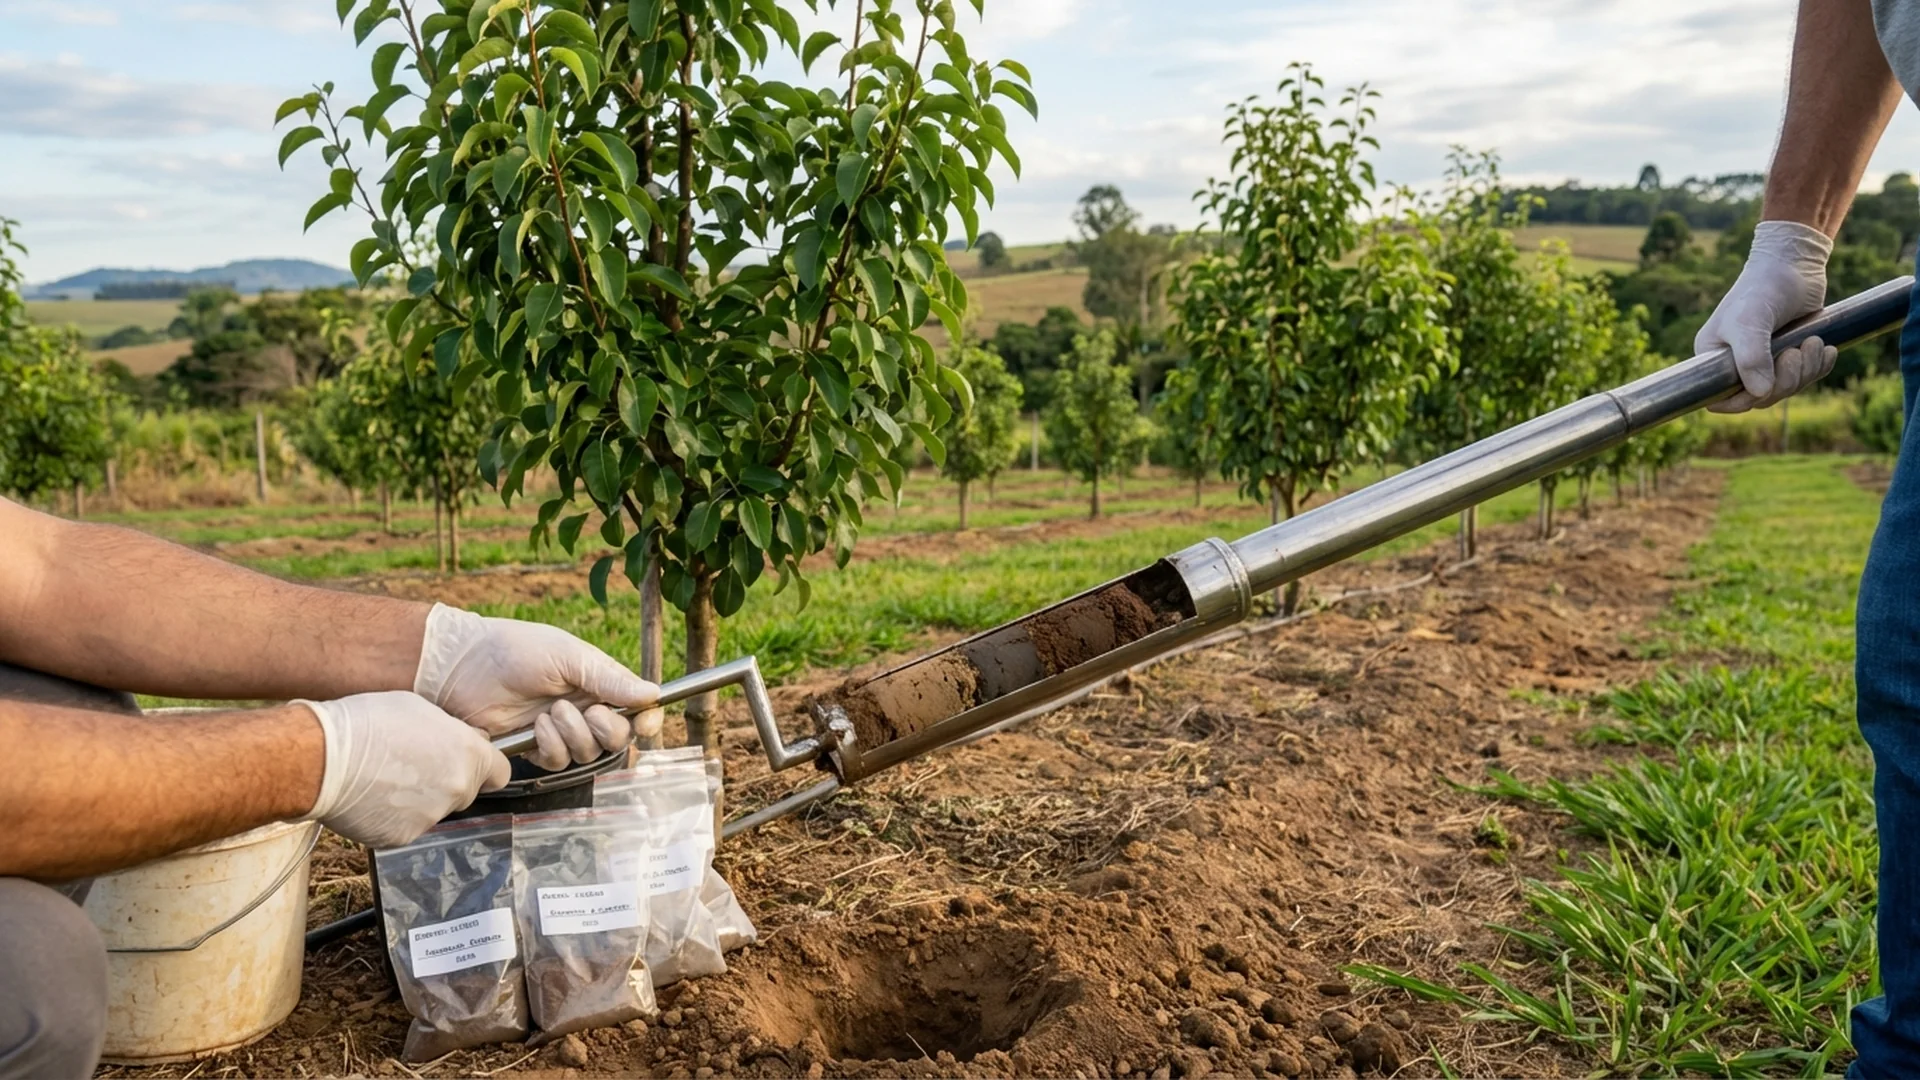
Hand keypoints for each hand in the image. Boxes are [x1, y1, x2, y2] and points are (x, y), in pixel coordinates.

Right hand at [297, 692, 509, 848]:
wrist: (321, 759)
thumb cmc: (368, 723)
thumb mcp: (421, 709)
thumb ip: (452, 731)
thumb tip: (465, 740)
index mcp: (468, 756)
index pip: (500, 772)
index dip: (485, 765)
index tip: (468, 759)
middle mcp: (456, 791)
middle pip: (465, 791)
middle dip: (448, 780)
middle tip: (414, 763)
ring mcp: (430, 818)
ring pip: (434, 809)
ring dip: (418, 798)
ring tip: (384, 776)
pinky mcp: (401, 837)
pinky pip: (405, 825)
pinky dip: (393, 814)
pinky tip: (371, 795)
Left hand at [413, 604, 659, 771]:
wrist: (464, 668)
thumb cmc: (516, 650)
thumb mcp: (568, 656)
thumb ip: (609, 678)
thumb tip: (652, 694)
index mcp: (598, 682)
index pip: (636, 709)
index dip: (647, 720)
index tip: (645, 724)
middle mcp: (585, 707)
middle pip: (618, 738)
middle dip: (606, 730)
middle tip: (587, 711)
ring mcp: (561, 729)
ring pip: (589, 754)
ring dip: (573, 735)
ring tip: (549, 712)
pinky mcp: (536, 747)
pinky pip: (558, 763)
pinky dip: (550, 748)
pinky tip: (535, 728)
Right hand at [1697, 220, 1838, 412]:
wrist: (1794, 262)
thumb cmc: (1763, 288)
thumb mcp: (1751, 320)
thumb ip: (1751, 357)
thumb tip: (1760, 393)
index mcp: (1713, 358)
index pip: (1719, 399)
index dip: (1743, 401)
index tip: (1766, 385)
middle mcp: (1734, 363)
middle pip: (1759, 398)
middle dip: (1785, 381)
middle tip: (1797, 353)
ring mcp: (1763, 360)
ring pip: (1785, 389)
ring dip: (1806, 371)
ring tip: (1815, 343)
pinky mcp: (1789, 353)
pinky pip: (1804, 378)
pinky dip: (1818, 367)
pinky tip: (1826, 349)